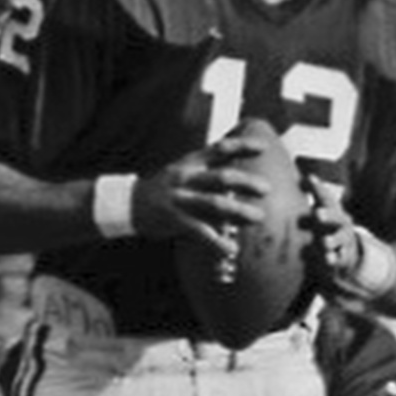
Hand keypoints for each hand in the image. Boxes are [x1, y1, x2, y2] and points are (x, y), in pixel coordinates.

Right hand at [135, 141, 269, 259]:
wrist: (128, 203)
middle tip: (267, 189)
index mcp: (191, 162)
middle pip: (222, 177)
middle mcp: (187, 177)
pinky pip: (200, 231)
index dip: (242, 146)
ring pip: (215, 203)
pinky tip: (231, 249)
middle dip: (247, 182)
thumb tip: (244, 177)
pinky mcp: (175, 219)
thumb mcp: (185, 171)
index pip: (220, 149)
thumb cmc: (166, 189)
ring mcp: (181, 198)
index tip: (263, 147)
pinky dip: (217, 241)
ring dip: (239, 210)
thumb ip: (212, 171)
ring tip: (258, 217)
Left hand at [306, 180, 395, 300]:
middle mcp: (341, 223)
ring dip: (332, 240)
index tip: (310, 180)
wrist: (349, 248)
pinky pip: (339, 258)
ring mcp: (343, 240)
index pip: (327, 197)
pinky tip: (328, 259)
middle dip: (328, 215)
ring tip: (324, 242)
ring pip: (339, 239)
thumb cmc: (330, 224)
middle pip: (336, 217)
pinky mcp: (342, 256)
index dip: (319, 188)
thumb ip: (316, 193)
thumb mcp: (325, 207)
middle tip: (317, 214)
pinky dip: (334, 258)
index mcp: (334, 209)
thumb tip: (308, 175)